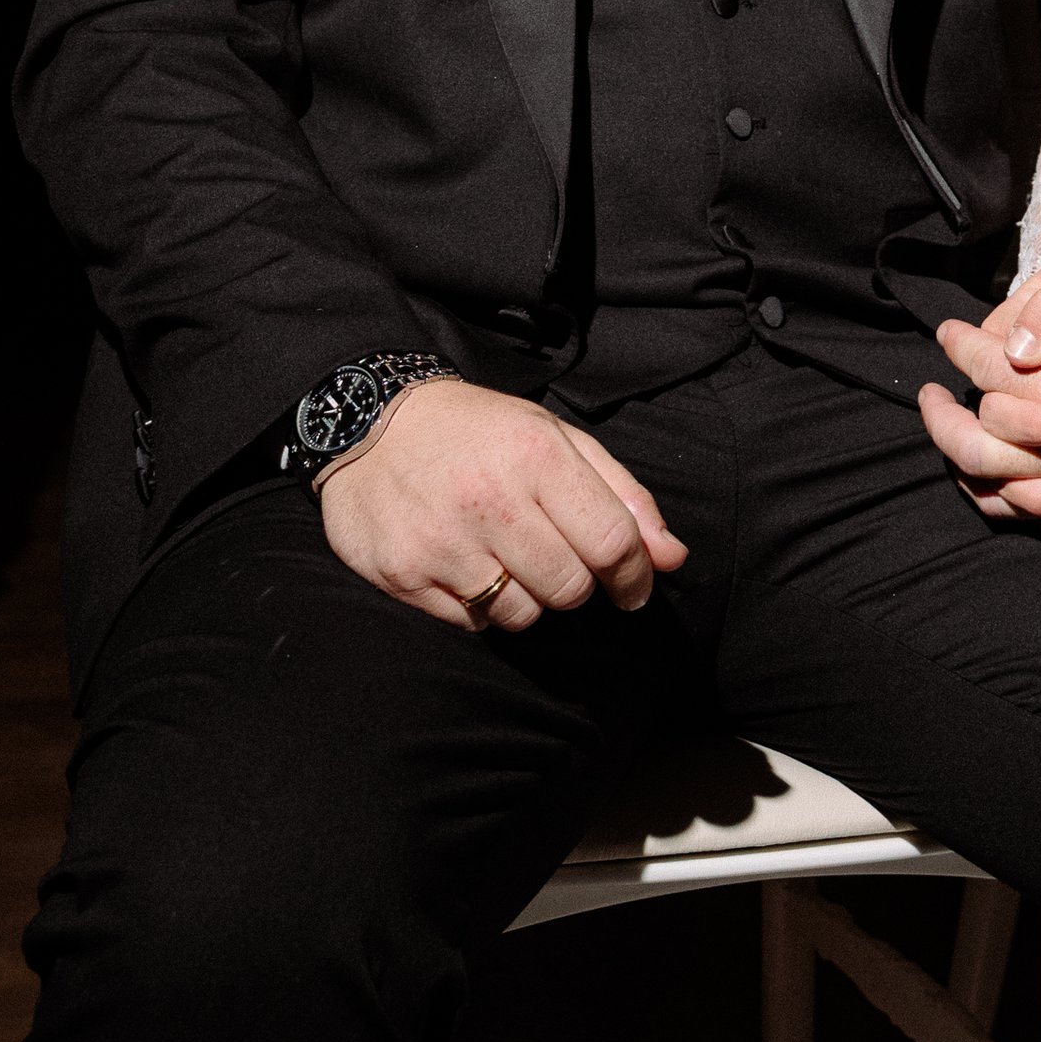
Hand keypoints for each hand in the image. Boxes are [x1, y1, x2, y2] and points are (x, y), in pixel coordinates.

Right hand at [316, 378, 687, 630]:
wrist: (369, 419)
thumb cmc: (478, 432)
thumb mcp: (554, 438)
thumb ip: (620, 495)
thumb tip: (671, 557)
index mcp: (537, 456)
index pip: (612, 542)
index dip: (634, 575)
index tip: (633, 585)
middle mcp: (490, 500)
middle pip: (569, 588)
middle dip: (575, 583)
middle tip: (553, 556)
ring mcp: (443, 541)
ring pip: (521, 615)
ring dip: (526, 597)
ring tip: (504, 555)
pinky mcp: (403, 573)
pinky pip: (471, 622)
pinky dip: (479, 604)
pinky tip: (465, 563)